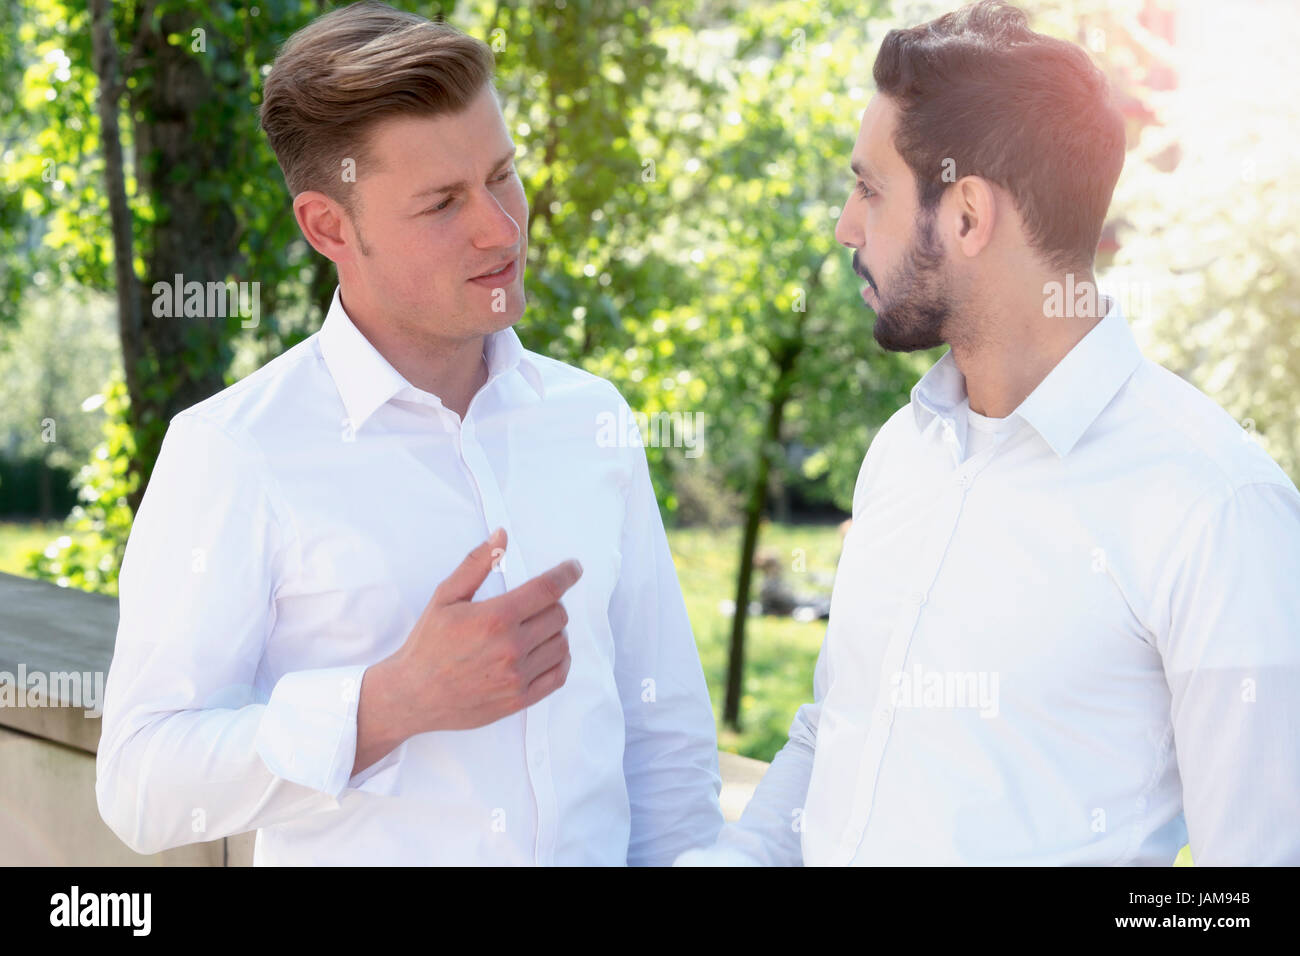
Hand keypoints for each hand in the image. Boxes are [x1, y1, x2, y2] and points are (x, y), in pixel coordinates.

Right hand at [389, 527, 580, 734]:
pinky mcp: (520, 699)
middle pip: (558, 615)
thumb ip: (476, 564)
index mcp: (495, 617)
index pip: (548, 589)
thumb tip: (501, 534)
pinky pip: (559, 675)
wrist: (412, 695)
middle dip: (552, 603)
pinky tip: (546, 651)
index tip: (573, 568)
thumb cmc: (427, 644)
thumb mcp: (445, 597)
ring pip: (561, 644)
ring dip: (555, 631)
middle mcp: (511, 647)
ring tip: (535, 628)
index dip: (566, 574)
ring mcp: (517, 676)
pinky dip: (560, 659)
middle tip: (536, 604)